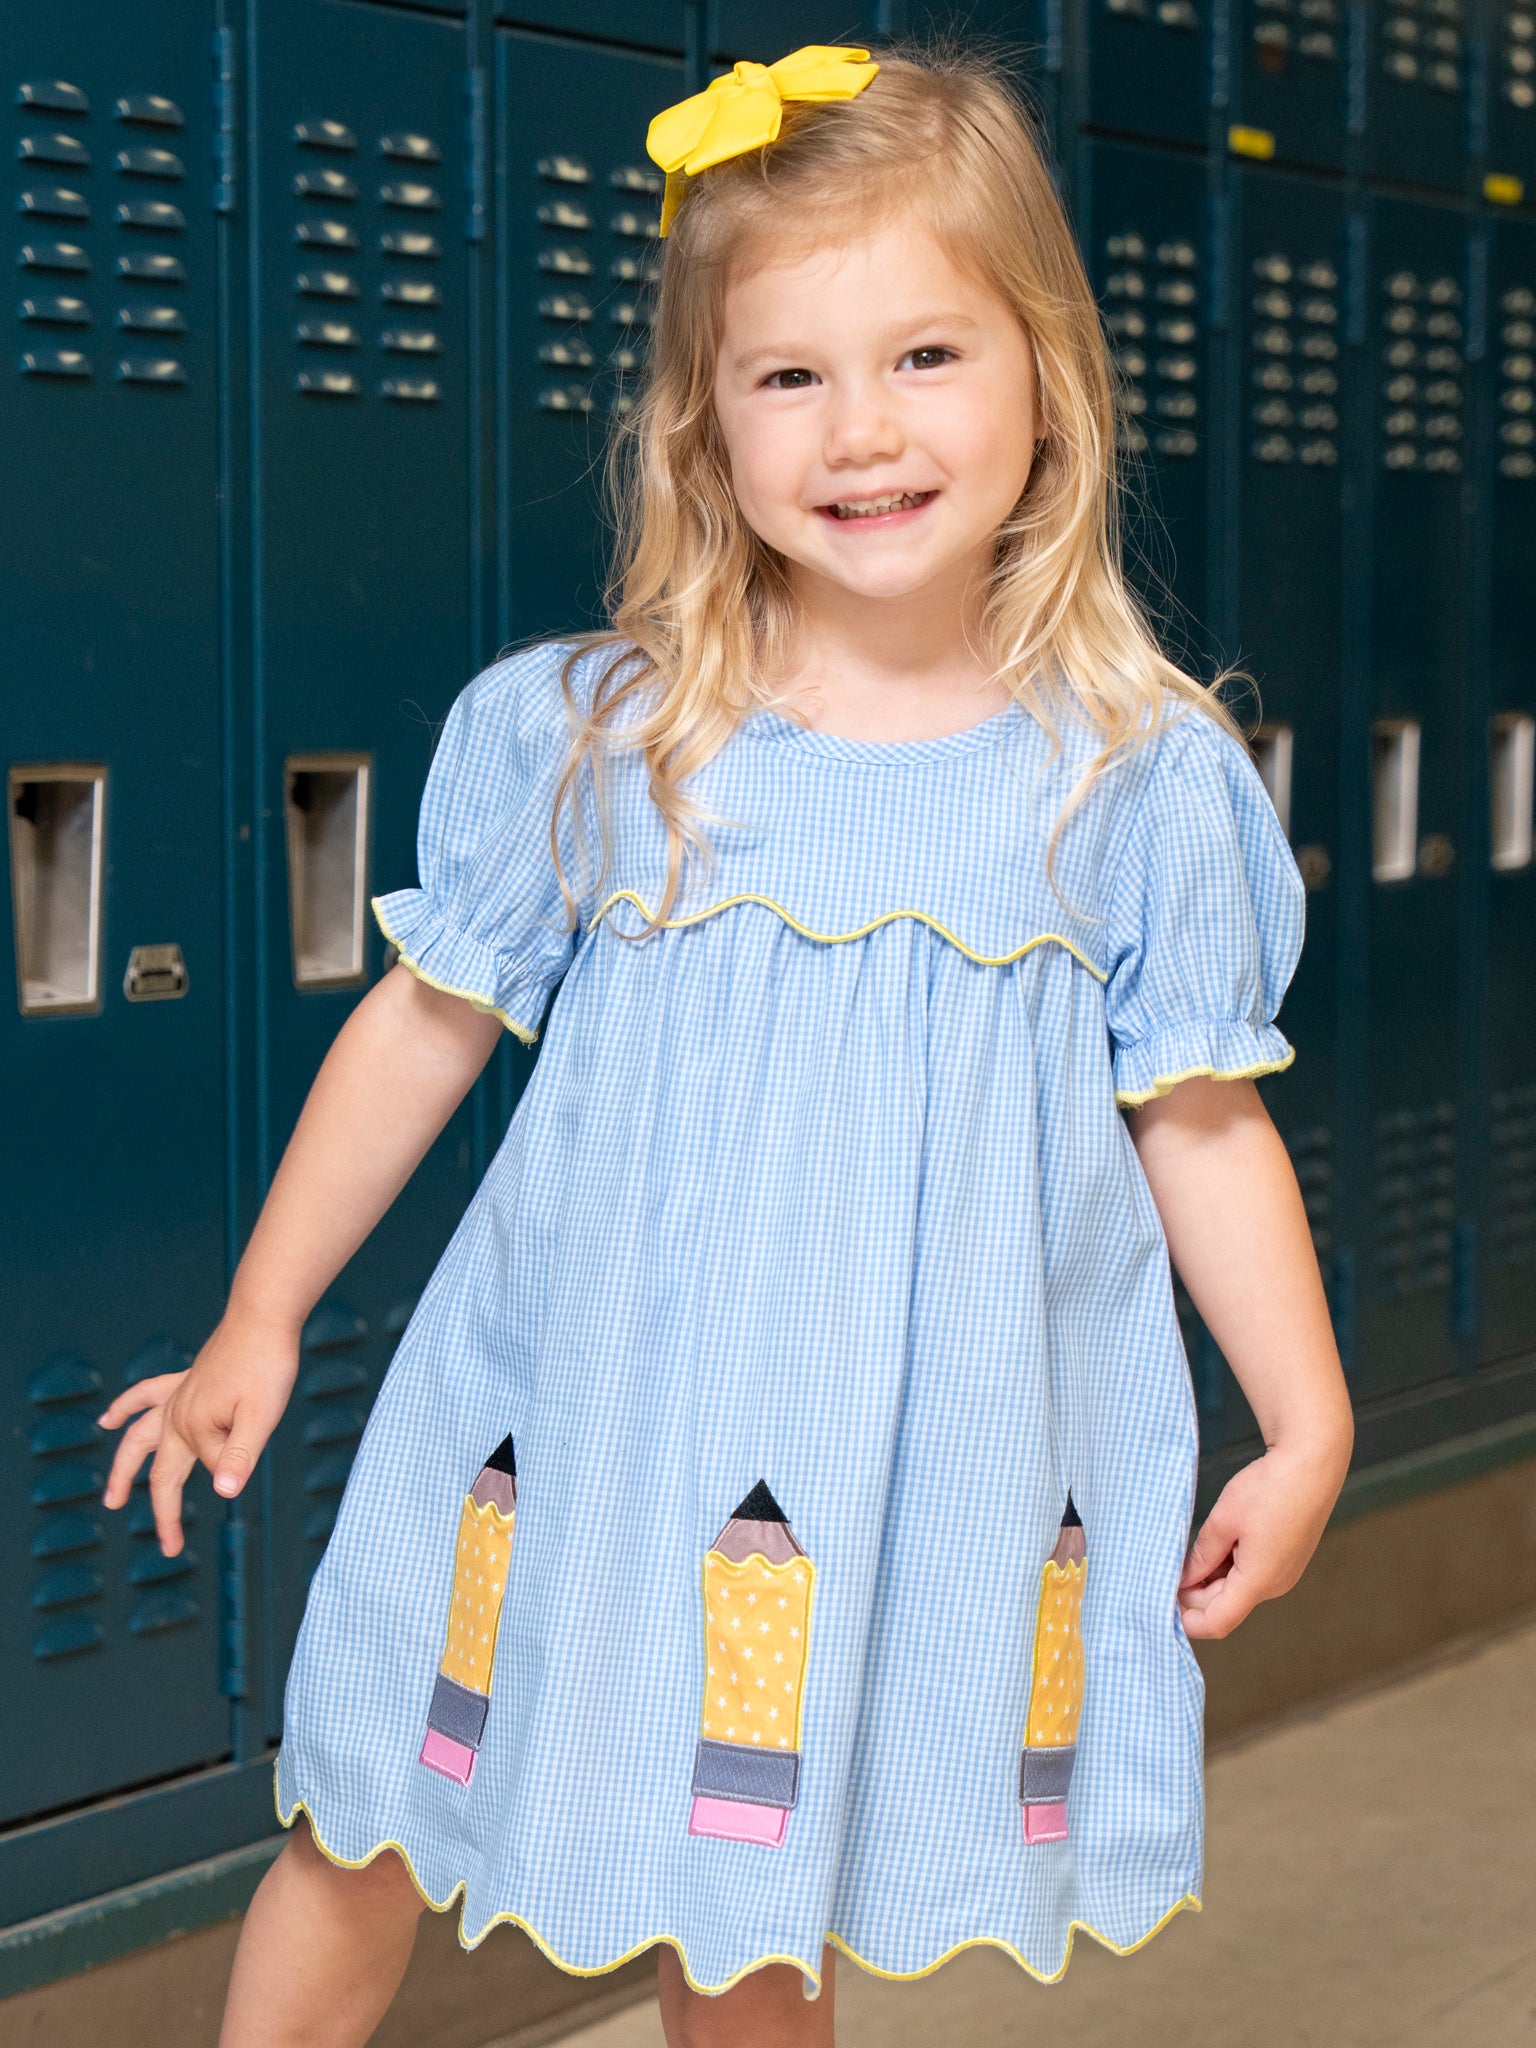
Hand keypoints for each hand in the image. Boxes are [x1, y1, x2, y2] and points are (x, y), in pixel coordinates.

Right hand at [99, 1314, 298, 1556]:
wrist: (263, 1317)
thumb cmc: (266, 1365)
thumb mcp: (261, 1415)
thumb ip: (240, 1455)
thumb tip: (225, 1493)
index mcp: (194, 1427)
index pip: (215, 1467)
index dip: (236, 1467)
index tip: (254, 1451)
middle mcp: (177, 1416)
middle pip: (162, 1473)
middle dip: (164, 1511)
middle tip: (167, 1547)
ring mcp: (177, 1397)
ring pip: (140, 1439)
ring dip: (124, 1469)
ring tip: (112, 1498)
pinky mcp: (184, 1380)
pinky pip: (145, 1396)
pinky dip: (126, 1408)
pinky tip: (109, 1419)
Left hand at [1178, 1437, 1348, 1640]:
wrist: (1313, 1463)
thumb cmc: (1269, 1489)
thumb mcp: (1223, 1520)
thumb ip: (1201, 1556)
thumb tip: (1183, 1580)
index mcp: (1259, 1581)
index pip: (1217, 1622)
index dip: (1187, 1620)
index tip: (1162, 1599)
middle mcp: (1275, 1585)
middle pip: (1225, 1605)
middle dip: (1193, 1593)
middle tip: (1166, 1566)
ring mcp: (1284, 1572)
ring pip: (1236, 1588)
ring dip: (1209, 1578)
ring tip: (1188, 1550)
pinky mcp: (1286, 1558)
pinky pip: (1251, 1573)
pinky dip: (1227, 1566)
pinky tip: (1213, 1543)